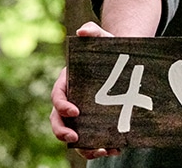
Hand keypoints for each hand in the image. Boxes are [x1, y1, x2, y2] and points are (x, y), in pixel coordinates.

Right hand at [49, 22, 120, 158]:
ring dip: (85, 148)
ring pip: (76, 137)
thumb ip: (92, 31)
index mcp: (67, 83)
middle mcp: (71, 102)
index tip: (74, 111)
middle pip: (58, 122)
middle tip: (75, 139)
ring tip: (101, 150)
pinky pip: (94, 140)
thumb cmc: (107, 48)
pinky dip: (103, 147)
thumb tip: (83, 31)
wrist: (124, 61)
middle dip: (63, 133)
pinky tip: (116, 149)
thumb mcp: (103, 37)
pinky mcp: (96, 124)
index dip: (62, 106)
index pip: (57, 97)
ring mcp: (83, 116)